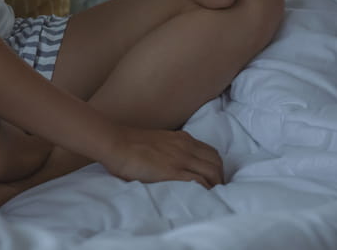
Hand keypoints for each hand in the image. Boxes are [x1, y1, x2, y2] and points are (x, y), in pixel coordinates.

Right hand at [100, 125, 223, 187]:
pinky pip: (199, 181)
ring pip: (212, 172)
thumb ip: (169, 148)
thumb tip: (172, 162)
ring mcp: (180, 159)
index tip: (212, 179)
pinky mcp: (173, 172)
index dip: (216, 167)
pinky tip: (200, 197)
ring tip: (210, 196)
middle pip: (216, 162)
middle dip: (220, 177)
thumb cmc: (129, 143)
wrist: (116, 143)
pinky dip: (205, 190)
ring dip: (215, 185)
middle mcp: (185, 146)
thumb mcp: (157, 141)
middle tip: (214, 190)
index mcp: (182, 139)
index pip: (211, 152)